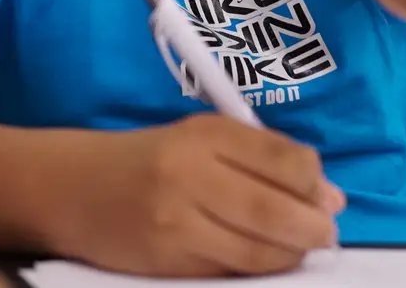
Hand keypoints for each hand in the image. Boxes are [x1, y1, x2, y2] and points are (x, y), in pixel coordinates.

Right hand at [59, 115, 344, 277]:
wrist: (74, 187)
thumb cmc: (150, 158)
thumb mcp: (202, 139)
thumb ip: (263, 158)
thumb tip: (330, 196)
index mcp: (205, 134)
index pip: (283, 160)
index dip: (316, 183)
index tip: (328, 195)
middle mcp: (190, 174)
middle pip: (275, 211)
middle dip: (313, 228)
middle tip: (326, 234)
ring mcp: (176, 222)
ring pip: (257, 251)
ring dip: (291, 255)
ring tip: (298, 248)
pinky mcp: (166, 261)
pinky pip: (229, 271)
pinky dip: (256, 268)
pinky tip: (261, 258)